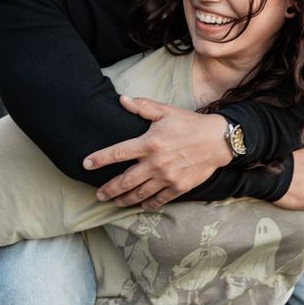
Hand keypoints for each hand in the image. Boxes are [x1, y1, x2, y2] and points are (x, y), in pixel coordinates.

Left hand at [83, 95, 231, 208]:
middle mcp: (155, 163)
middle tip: (98, 195)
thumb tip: (122, 99)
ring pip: (139, 194)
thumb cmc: (190, 124)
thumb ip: (143, 106)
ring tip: (115, 202)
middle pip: (125, 181)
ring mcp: (167, 177)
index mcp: (149, 143)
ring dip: (124, 200)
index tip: (86, 164)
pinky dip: (147, 204)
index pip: (118, 153)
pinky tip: (140, 205)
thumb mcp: (166, 111)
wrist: (218, 140)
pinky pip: (158, 200)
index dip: (100, 159)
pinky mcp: (178, 187)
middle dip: (109, 189)